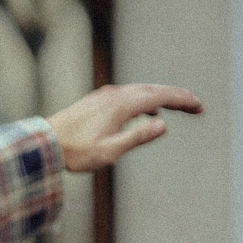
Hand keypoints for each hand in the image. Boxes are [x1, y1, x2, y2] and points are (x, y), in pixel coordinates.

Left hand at [46, 83, 203, 172]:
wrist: (43, 143)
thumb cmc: (74, 152)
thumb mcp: (110, 151)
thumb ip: (137, 136)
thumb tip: (162, 125)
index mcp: (121, 105)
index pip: (160, 96)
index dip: (182, 100)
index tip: (199, 106)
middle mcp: (114, 95)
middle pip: (153, 89)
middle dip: (176, 96)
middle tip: (195, 105)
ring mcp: (104, 96)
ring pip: (140, 90)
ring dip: (160, 97)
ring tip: (175, 107)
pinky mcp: (96, 101)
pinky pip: (127, 95)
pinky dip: (143, 100)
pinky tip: (145, 111)